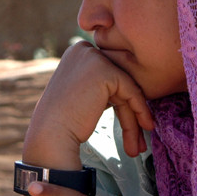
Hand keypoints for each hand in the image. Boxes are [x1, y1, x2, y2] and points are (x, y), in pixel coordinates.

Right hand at [24, 41, 153, 164]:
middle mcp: (83, 49)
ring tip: (140, 146)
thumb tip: (128, 88)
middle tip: (138, 140)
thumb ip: (102, 85)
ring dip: (135, 118)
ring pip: (126, 88)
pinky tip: (145, 127)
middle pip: (117, 81)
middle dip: (130, 111)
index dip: (121, 100)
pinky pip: (131, 90)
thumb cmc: (63, 122)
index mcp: (77, 52)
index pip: (109, 74)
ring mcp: (93, 58)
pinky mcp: (104, 71)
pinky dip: (140, 110)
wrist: (50, 136)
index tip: (133, 124)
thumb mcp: (83, 93)